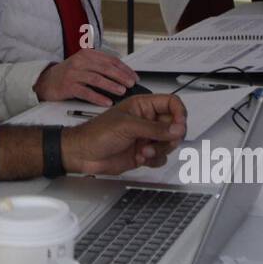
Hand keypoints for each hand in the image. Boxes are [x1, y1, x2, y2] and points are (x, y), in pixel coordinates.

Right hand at [33, 48, 137, 105]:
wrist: (46, 81)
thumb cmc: (68, 74)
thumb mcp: (84, 65)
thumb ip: (100, 67)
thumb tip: (123, 76)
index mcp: (87, 54)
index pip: (110, 60)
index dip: (124, 68)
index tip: (134, 77)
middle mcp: (80, 61)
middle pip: (105, 68)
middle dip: (121, 76)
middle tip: (131, 84)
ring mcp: (73, 74)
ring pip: (96, 79)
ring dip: (111, 85)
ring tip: (122, 91)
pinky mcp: (68, 86)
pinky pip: (86, 92)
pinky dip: (98, 97)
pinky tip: (107, 102)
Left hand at [61, 93, 186, 174]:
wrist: (83, 154)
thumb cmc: (96, 133)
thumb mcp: (127, 126)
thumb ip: (154, 128)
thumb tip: (177, 128)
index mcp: (142, 106)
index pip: (171, 103)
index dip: (179, 113)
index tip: (179, 126)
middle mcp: (146, 120)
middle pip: (174, 125)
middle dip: (170, 136)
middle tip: (163, 141)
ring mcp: (146, 137)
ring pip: (169, 143)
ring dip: (160, 149)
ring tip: (145, 151)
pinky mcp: (144, 153)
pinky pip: (161, 157)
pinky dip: (154, 160)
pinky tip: (140, 157)